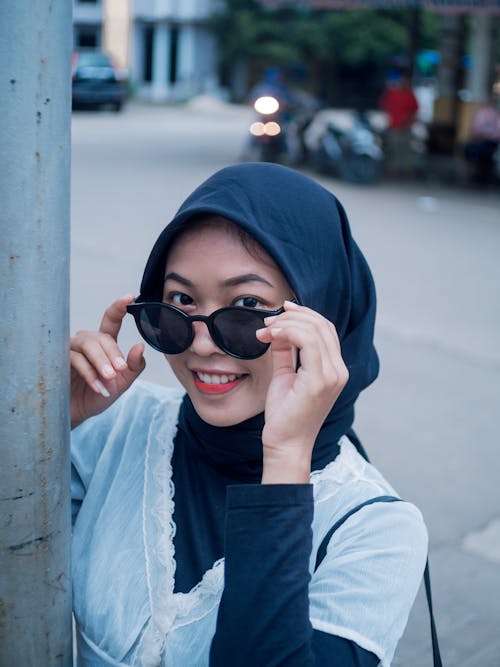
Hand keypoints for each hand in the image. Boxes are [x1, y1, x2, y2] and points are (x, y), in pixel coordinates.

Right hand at [70, 294, 145, 428]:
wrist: (78, 413)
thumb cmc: (99, 394)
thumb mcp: (123, 382)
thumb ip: (134, 366)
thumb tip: (140, 346)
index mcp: (103, 343)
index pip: (111, 321)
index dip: (119, 307)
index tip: (129, 297)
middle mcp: (86, 342)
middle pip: (100, 337)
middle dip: (113, 353)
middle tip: (120, 370)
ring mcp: (71, 350)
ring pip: (87, 345)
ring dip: (100, 361)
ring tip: (109, 377)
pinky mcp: (58, 360)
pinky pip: (74, 360)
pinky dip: (89, 374)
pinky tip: (98, 387)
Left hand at [256, 301, 347, 482]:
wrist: (285, 445)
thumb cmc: (284, 415)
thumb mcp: (285, 376)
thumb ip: (286, 353)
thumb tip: (278, 330)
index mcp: (334, 369)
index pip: (326, 329)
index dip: (304, 314)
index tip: (280, 311)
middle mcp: (339, 370)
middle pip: (322, 325)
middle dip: (292, 316)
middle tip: (268, 321)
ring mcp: (332, 375)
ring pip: (314, 330)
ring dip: (286, 323)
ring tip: (265, 330)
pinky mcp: (320, 380)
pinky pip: (307, 342)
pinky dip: (288, 331)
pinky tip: (271, 335)